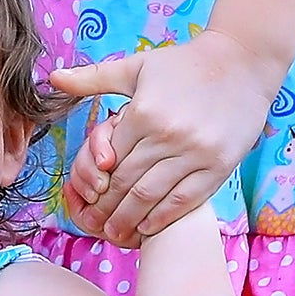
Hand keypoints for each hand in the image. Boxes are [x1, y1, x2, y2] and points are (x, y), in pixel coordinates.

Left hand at [55, 28, 280, 243]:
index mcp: (142, 111)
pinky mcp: (219, 165)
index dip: (94, 183)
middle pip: (126, 182)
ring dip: (130, 219)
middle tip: (94, 226)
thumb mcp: (136, 67)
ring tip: (116, 233)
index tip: (85, 200)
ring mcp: (195, 152)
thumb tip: (52, 78)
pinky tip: (149, 226)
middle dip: (106, 209)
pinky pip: (185, 199)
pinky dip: (164, 217)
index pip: (109, 158)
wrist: (242, 63)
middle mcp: (168, 134)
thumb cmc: (184, 64)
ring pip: (152, 196)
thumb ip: (93, 78)